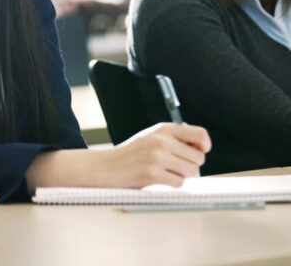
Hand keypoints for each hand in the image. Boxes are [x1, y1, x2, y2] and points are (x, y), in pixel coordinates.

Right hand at [25, 123, 210, 192]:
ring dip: (183, 175)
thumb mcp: (151, 136)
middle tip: (177, 165)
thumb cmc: (131, 153)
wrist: (107, 166)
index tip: (201, 151)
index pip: (199, 134)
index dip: (205, 145)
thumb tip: (200, 141)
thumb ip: (174, 136)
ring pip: (191, 172)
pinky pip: (179, 183)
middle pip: (199, 158)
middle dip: (191, 165)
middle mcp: (161, 141)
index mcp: (163, 129)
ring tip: (167, 172)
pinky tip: (159, 179)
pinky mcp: (152, 174)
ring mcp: (157, 157)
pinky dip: (172, 184)